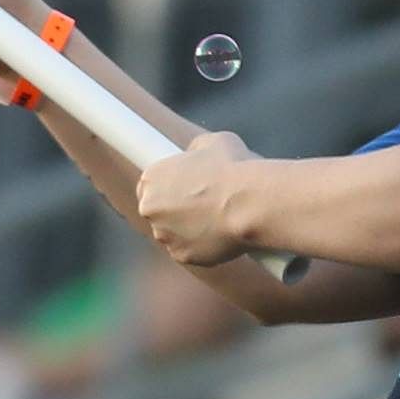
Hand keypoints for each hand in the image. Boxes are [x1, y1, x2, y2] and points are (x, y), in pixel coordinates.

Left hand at [130, 133, 267, 266]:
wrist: (250, 202)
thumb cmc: (233, 168)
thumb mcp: (212, 143)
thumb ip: (194, 152)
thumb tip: (195, 156)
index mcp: (152, 178)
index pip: (149, 186)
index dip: (167, 188)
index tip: (183, 190)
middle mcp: (150, 208)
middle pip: (158, 212)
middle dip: (175, 211)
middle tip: (203, 205)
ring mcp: (164, 234)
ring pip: (173, 234)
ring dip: (188, 230)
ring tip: (217, 219)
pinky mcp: (181, 255)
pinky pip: (190, 251)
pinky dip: (203, 246)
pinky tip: (221, 234)